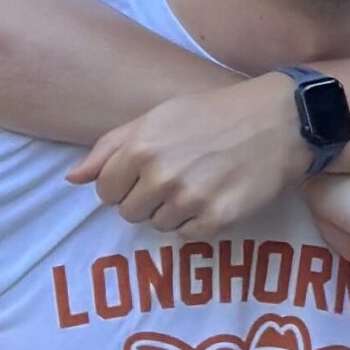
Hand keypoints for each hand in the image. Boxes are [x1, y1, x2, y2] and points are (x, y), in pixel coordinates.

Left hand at [69, 75, 304, 235]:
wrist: (277, 121)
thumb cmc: (214, 114)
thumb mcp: (156, 117)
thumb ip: (109, 147)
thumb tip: (72, 179)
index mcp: (140, 147)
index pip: (105, 191)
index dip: (123, 184)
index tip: (145, 173)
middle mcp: (161, 176)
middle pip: (130, 213)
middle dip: (146, 199)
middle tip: (176, 177)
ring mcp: (190, 200)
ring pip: (159, 225)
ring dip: (173, 211)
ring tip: (198, 184)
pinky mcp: (217, 219)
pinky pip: (188, 236)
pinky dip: (197, 222)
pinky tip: (213, 197)